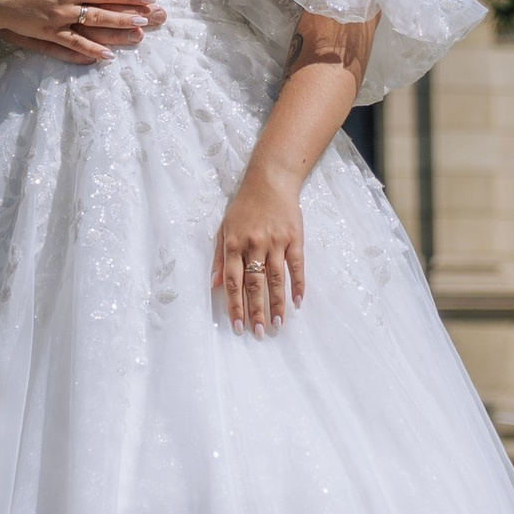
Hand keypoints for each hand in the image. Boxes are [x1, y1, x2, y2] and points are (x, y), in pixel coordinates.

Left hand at [213, 168, 305, 333]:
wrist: (270, 181)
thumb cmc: (244, 206)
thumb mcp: (225, 228)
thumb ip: (220, 258)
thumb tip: (215, 286)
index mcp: (233, 243)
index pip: (233, 281)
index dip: (235, 306)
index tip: (238, 326)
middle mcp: (254, 244)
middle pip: (254, 284)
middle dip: (256, 311)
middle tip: (259, 332)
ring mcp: (276, 241)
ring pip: (276, 278)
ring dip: (277, 303)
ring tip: (278, 324)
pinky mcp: (295, 238)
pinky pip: (297, 266)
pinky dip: (298, 285)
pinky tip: (297, 302)